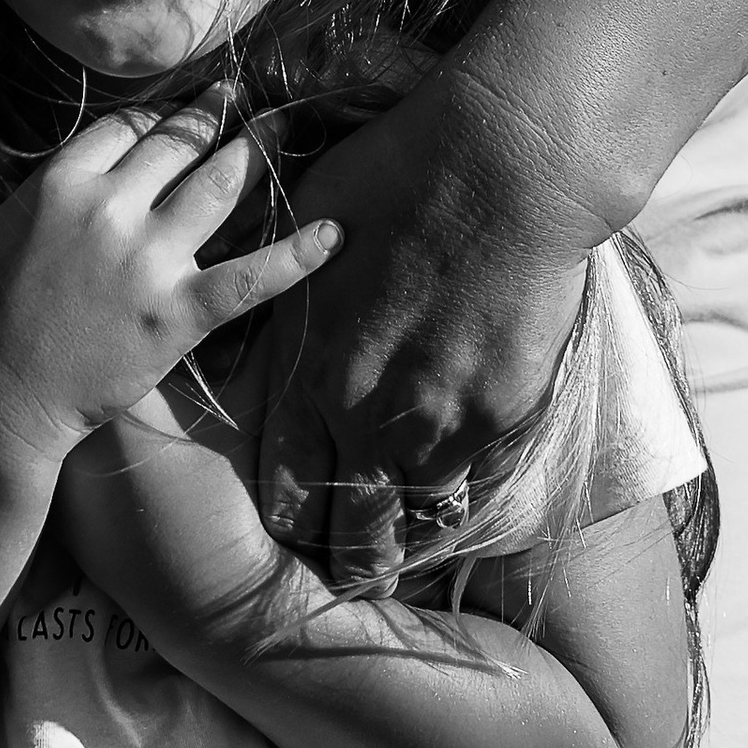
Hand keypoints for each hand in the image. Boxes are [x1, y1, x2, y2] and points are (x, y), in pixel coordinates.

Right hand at [0, 112, 340, 467]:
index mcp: (62, 182)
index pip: (126, 126)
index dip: (159, 113)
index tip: (182, 105)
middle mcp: (110, 209)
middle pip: (179, 144)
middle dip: (216, 114)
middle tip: (245, 93)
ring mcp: (148, 261)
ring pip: (219, 188)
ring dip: (260, 151)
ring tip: (287, 123)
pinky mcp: (177, 314)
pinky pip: (249, 277)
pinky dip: (296, 255)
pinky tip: (334, 233)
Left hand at [254, 69, 598, 592]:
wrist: (499, 166)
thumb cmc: (395, 172)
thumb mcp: (306, 219)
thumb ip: (281, 279)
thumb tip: (247, 282)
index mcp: (309, 363)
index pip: (285, 477)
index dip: (288, 515)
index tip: (293, 536)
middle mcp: (364, 409)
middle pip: (348, 522)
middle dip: (351, 557)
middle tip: (356, 581)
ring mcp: (435, 420)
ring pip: (415, 512)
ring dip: (410, 534)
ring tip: (408, 560)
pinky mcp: (499, 413)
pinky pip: (476, 481)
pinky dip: (468, 494)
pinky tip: (465, 504)